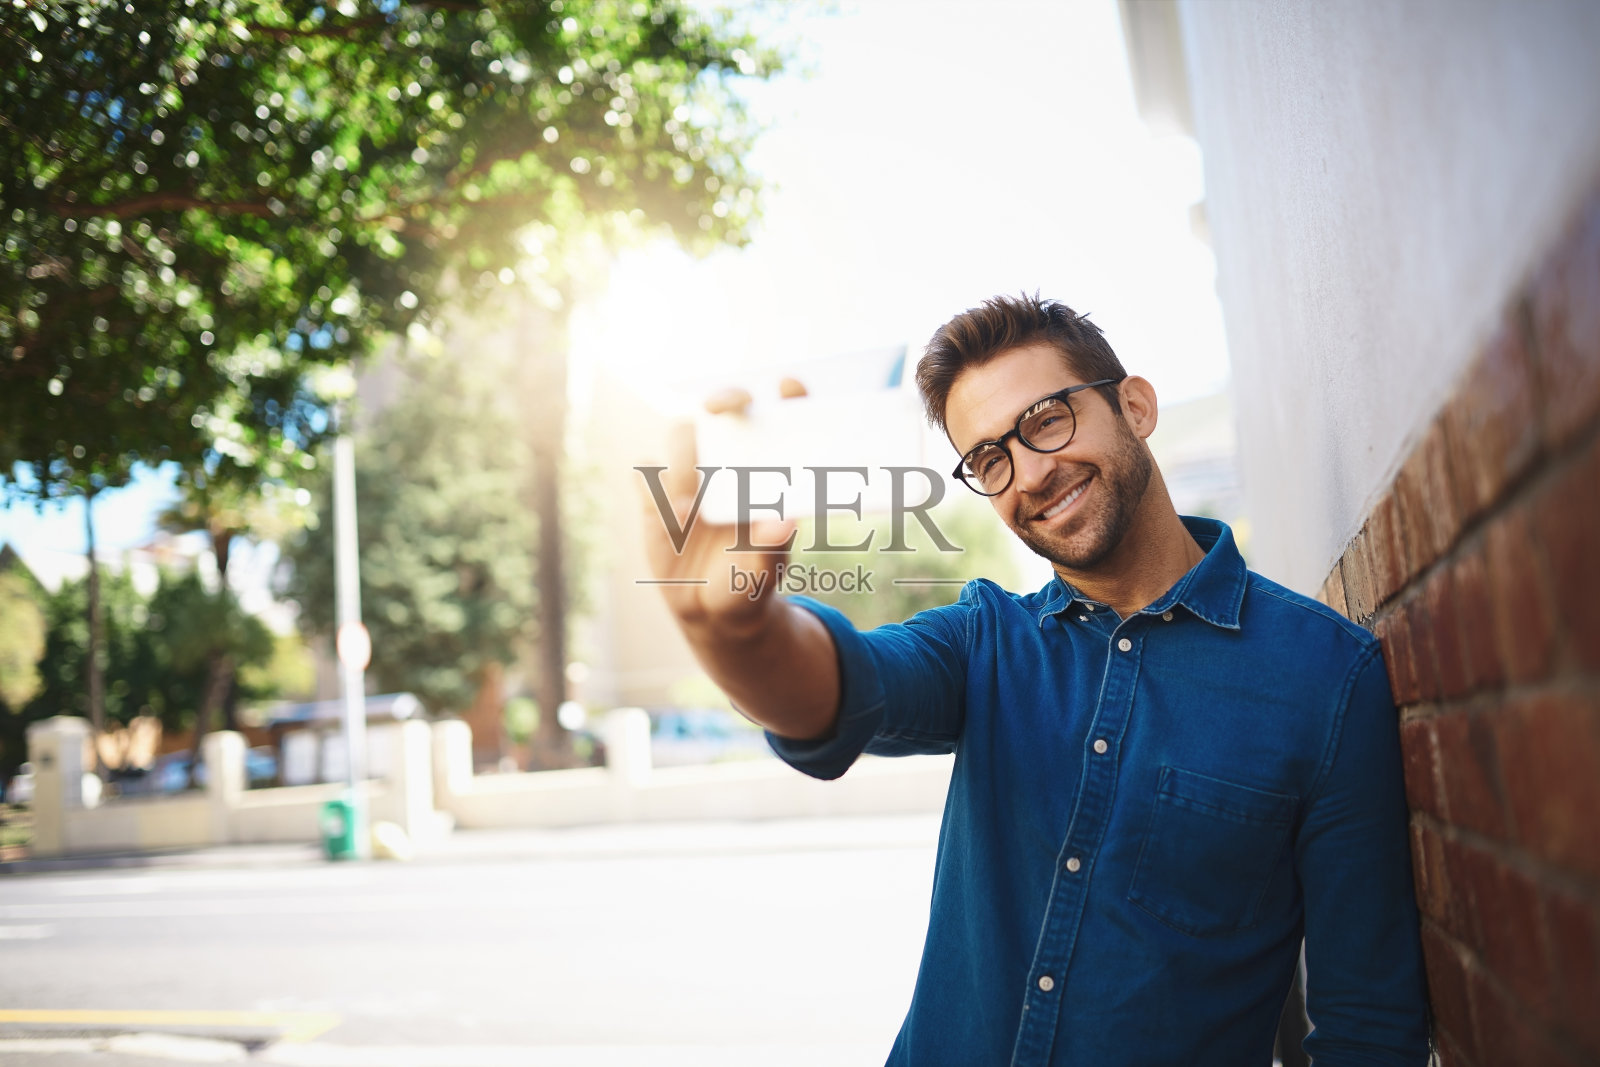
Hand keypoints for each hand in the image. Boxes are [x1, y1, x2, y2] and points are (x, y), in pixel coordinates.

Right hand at [638, 383, 805, 636]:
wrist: (709, 609)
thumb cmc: (748, 581)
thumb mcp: (764, 571)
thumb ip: (773, 546)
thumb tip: (784, 522)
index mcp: (766, 470)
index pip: (780, 416)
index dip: (788, 395)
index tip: (789, 386)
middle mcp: (728, 462)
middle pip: (722, 410)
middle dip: (724, 398)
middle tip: (721, 408)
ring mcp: (690, 476)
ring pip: (680, 436)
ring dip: (684, 460)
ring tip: (690, 506)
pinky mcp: (654, 497)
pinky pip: (644, 475)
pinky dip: (651, 485)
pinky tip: (668, 514)